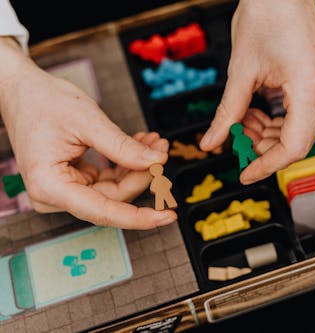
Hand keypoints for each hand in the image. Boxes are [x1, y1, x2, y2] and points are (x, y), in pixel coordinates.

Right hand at [0, 37, 176, 228]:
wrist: (23, 91)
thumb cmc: (43, 102)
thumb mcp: (88, 121)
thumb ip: (122, 146)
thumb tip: (156, 163)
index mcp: (49, 186)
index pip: (103, 212)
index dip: (139, 217)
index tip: (168, 215)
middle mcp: (55, 195)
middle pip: (113, 197)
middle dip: (142, 173)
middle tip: (162, 148)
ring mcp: (65, 189)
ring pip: (115, 188)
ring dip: (137, 166)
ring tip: (154, 142)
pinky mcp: (75, 181)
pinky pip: (108, 179)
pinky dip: (126, 162)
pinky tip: (140, 144)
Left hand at [200, 0, 314, 183]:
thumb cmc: (265, 14)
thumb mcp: (240, 70)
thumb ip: (227, 112)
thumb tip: (211, 142)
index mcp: (311, 88)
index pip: (294, 147)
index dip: (267, 165)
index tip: (245, 173)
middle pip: (298, 141)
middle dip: (264, 146)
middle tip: (235, 136)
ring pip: (301, 130)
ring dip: (270, 133)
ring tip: (242, 119)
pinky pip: (305, 114)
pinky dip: (280, 120)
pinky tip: (257, 110)